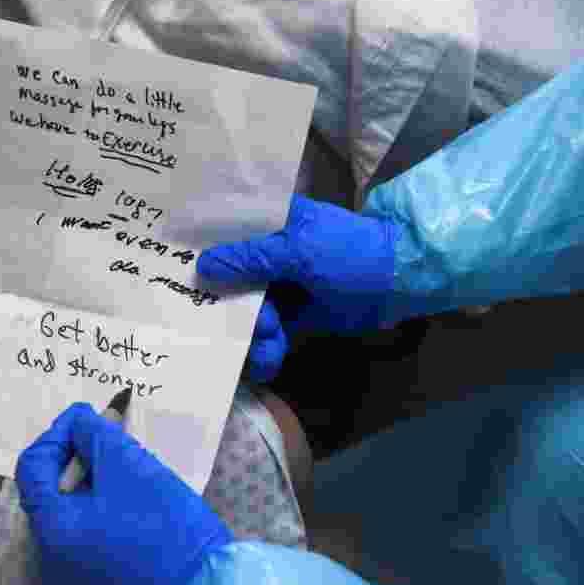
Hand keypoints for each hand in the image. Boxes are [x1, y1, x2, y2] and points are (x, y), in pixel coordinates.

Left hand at [16, 404, 231, 584]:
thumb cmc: (163, 525)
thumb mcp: (126, 466)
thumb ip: (93, 434)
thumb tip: (77, 420)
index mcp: (50, 526)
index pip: (33, 466)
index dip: (57, 434)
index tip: (88, 416)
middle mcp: (51, 551)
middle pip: (49, 485)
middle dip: (76, 452)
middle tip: (108, 432)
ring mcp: (74, 566)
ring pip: (70, 504)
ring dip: (91, 474)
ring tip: (122, 456)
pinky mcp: (97, 572)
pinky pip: (86, 524)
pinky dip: (100, 499)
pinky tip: (129, 488)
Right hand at [197, 194, 396, 381]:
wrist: (403, 282)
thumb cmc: (350, 253)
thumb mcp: (299, 250)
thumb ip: (250, 258)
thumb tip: (202, 265)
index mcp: (271, 224)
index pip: (224, 233)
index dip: (202, 253)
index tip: (180, 275)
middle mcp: (269, 253)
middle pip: (230, 280)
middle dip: (232, 307)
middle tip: (254, 319)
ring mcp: (281, 285)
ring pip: (247, 310)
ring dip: (253, 332)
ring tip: (271, 340)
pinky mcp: (293, 314)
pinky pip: (268, 332)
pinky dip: (266, 348)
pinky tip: (267, 361)